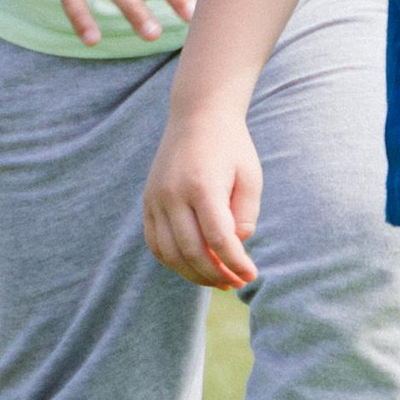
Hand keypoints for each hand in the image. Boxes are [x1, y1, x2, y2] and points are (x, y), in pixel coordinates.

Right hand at [145, 104, 263, 287]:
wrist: (197, 116)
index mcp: (202, 185)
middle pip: (192, 251)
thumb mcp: (250, 176)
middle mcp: (173, 194)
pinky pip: (156, 244)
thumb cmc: (231, 147)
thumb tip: (235, 246)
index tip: (251, 275)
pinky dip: (174, 262)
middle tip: (237, 282)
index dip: (236, 263)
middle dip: (217, 275)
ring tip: (218, 280)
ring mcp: (156, 199)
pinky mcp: (148, 202)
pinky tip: (194, 266)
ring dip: (195, 274)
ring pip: (170, 254)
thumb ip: (245, 213)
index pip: (218, 239)